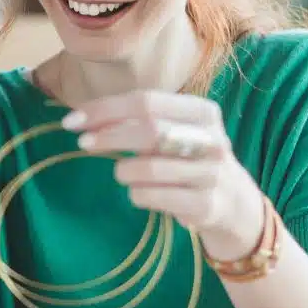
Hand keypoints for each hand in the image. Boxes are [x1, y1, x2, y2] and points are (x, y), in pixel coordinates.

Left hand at [62, 90, 263, 249]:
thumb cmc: (190, 159)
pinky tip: (142, 194)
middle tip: (83, 143)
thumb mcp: (176, 131)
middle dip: (108, 136)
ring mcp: (211, 174)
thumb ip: (138, 120)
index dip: (105, 109)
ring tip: (125, 174)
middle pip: (148, 130)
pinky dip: (136, 195)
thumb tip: (83, 118)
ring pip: (146, 168)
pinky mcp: (205, 205)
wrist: (234, 203)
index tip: (72, 121)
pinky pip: (151, 197)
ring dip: (123, 171)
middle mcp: (211, 140)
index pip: (146, 101)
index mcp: (202, 112)